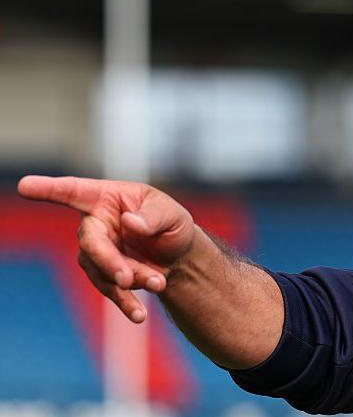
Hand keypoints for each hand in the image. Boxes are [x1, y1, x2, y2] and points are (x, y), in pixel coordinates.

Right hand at [17, 176, 196, 322]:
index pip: (74, 191)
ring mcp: (97, 251)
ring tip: (159, 283)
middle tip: (126, 278)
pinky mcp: (104, 275)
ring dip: (131, 280)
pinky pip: (110, 290)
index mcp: (107, 198)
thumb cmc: (171, 224)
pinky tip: (138, 314)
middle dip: (108, 261)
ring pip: (103, 270)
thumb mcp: (172, 214)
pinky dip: (125, 302)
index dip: (49, 189)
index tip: (24, 185)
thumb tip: (129, 222)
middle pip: (90, 242)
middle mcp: (96, 224)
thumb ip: (153, 217)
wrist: (180, 256)